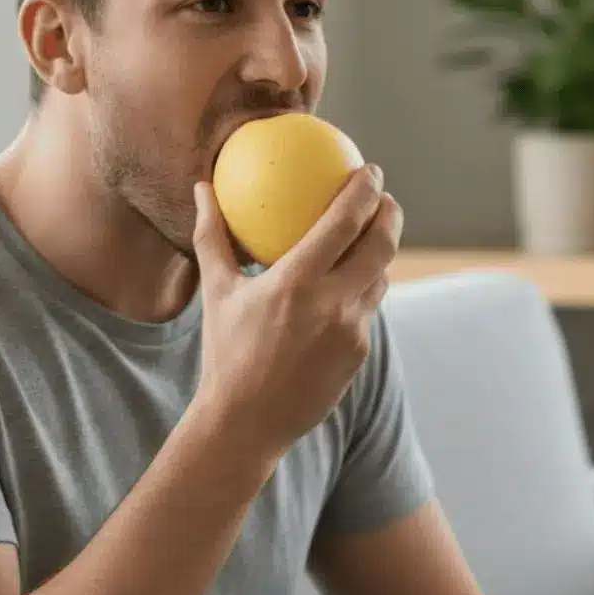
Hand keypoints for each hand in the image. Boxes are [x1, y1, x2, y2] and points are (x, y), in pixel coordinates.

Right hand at [190, 163, 401, 454]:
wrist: (245, 423)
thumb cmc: (224, 353)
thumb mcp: (216, 292)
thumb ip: (213, 235)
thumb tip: (203, 188)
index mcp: (297, 282)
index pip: (346, 221)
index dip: (366, 190)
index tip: (370, 170)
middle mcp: (332, 304)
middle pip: (381, 246)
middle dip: (390, 214)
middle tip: (384, 198)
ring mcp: (351, 332)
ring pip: (379, 279)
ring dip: (380, 254)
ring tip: (371, 237)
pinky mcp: (359, 355)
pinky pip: (366, 312)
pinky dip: (360, 293)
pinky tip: (350, 286)